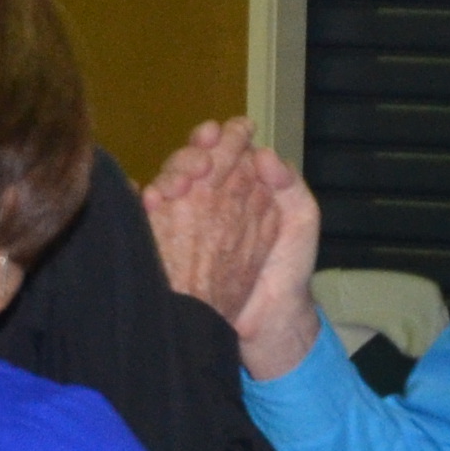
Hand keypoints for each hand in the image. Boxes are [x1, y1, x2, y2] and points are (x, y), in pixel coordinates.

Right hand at [144, 118, 327, 379]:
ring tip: (174, 186)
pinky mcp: (169, 241)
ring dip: (168, 176)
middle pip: (192, 162)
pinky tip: (152, 202)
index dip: (218, 138)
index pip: (224, 150)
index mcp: (244, 186)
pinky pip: (152, 216)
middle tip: (196, 164)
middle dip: (189, 155)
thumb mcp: (300, 220)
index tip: (217, 134)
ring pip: (168, 182)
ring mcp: (188, 219)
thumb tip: (264, 153)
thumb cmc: (288, 268)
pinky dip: (149, 205)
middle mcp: (213, 198)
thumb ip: (289, 184)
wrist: (267, 316)